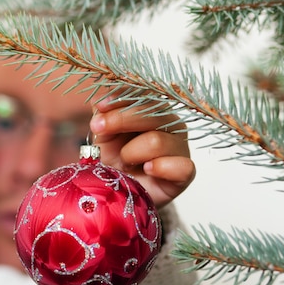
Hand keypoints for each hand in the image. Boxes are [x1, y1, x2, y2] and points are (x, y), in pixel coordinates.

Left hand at [89, 94, 194, 208]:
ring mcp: (180, 147)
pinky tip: (147, 169)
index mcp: (153, 109)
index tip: (100, 105)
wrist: (119, 190)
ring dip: (131, 152)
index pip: (144, 94)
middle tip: (98, 128)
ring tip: (124, 161)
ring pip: (157, 141)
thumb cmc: (113, 157)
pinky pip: (182, 166)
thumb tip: (100, 101)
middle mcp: (170, 124)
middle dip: (120, 119)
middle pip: (152, 112)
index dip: (122, 97)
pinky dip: (160, 167)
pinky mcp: (185, 172)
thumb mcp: (103, 133)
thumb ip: (103, 114)